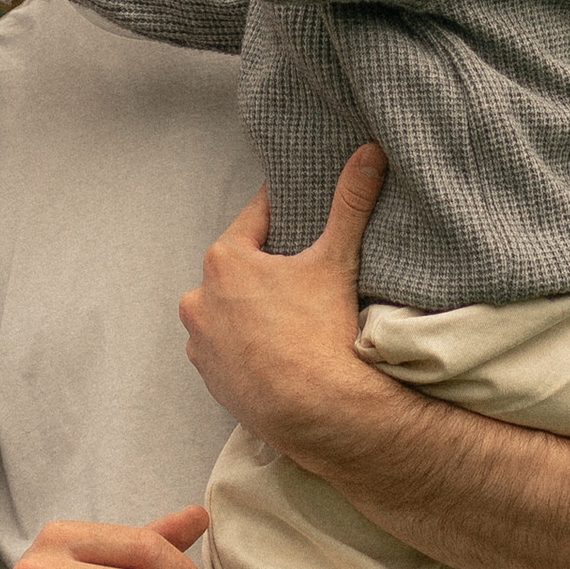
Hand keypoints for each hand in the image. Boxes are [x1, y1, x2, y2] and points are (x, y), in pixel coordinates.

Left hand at [178, 146, 385, 452]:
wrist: (320, 416)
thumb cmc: (323, 333)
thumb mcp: (337, 260)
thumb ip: (350, 202)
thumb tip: (370, 152)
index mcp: (224, 260)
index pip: (257, 218)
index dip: (284, 214)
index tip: (301, 211)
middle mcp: (199, 297)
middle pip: (239, 265)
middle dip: (266, 264)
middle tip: (302, 270)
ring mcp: (201, 341)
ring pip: (228, 306)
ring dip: (251, 305)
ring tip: (290, 313)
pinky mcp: (209, 377)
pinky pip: (226, 345)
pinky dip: (245, 342)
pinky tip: (275, 346)